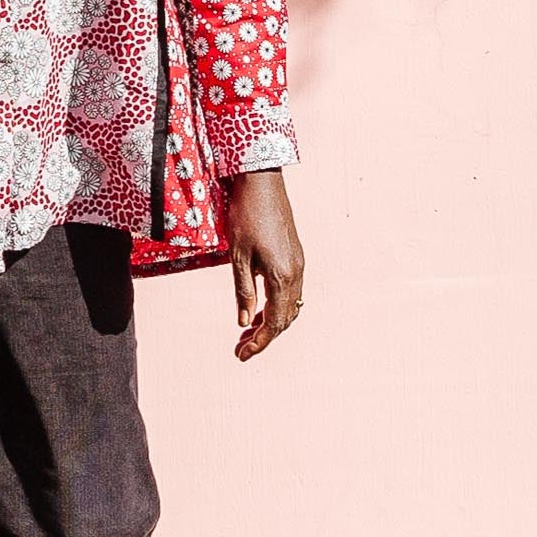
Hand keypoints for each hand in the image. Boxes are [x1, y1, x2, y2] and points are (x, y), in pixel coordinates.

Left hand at [224, 170, 304, 361]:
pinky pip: (291, 291)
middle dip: (264, 336)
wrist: (263, 182)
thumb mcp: (237, 256)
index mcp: (282, 276)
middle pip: (285, 318)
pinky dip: (277, 305)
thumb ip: (243, 291)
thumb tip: (243, 322)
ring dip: (271, 321)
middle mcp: (296, 272)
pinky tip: (260, 307)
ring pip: (290, 305)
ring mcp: (299, 262)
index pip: (274, 322)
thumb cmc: (246, 216)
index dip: (259, 343)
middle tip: (241, 348)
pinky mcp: (295, 254)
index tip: (241, 355)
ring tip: (248, 332)